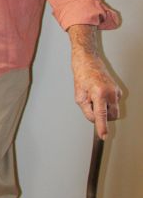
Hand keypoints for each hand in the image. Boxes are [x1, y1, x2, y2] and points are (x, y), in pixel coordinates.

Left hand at [68, 24, 120, 138]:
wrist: (88, 61)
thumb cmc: (82, 76)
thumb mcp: (79, 96)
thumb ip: (87, 111)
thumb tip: (94, 120)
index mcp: (99, 93)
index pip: (101, 115)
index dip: (102, 127)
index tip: (103, 136)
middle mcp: (111, 92)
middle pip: (110, 116)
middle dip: (102, 116)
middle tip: (91, 104)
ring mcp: (116, 92)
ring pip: (113, 111)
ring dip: (104, 109)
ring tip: (94, 97)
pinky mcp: (118, 91)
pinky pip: (113, 104)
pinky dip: (107, 104)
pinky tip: (99, 94)